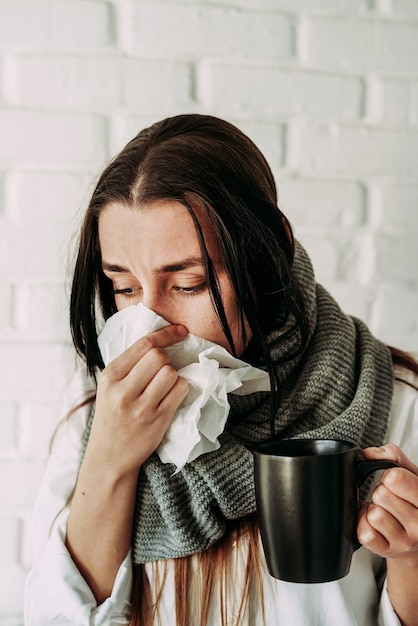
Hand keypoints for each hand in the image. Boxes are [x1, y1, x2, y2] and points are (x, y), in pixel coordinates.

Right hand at [87, 324, 188, 476]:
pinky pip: (180, 391)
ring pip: (171, 373)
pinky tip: (170, 397)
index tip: (180, 331)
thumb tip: (160, 339)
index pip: (143, 344)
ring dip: (173, 376)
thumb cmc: (112, 417)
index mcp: (110, 376)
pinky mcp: (157, 420)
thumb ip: (129, 365)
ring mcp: (141, 407)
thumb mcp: (109, 387)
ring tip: (163, 387)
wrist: (108, 457)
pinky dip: (180, 389)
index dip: (166, 334)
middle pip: (158, 356)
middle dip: (166, 359)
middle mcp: (123, 391)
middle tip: (162, 370)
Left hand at [357, 444, 417, 559]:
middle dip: (381, 492)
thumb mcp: (412, 475)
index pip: (395, 478)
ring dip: (373, 509)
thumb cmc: (413, 503)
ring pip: (373, 513)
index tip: (394, 481)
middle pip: (380, 494)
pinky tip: (378, 525)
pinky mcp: (389, 552)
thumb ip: (393, 457)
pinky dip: (365, 524)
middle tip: (391, 499)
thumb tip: (369, 453)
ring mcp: (405, 541)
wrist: (417, 540)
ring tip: (386, 512)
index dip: (390, 476)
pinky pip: (365, 532)